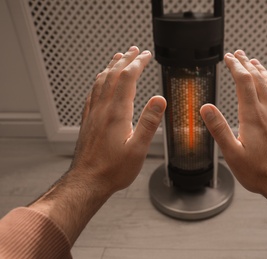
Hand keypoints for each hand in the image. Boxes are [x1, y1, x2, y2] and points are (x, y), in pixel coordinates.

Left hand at [70, 46, 165, 194]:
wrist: (87, 181)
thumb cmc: (113, 169)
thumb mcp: (138, 149)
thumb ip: (149, 122)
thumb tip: (160, 100)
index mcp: (117, 113)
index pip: (128, 78)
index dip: (138, 64)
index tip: (146, 55)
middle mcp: (103, 108)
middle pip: (114, 75)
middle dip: (126, 60)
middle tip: (135, 50)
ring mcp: (93, 113)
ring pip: (101, 81)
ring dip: (111, 66)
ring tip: (118, 57)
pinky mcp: (88, 120)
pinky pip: (93, 93)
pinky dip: (99, 80)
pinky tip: (101, 82)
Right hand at [201, 50, 266, 254]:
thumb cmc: (260, 172)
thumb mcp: (232, 154)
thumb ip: (219, 129)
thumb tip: (206, 108)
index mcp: (253, 116)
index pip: (244, 82)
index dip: (235, 66)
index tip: (229, 58)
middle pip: (258, 79)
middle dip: (247, 64)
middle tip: (239, 54)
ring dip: (262, 71)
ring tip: (255, 63)